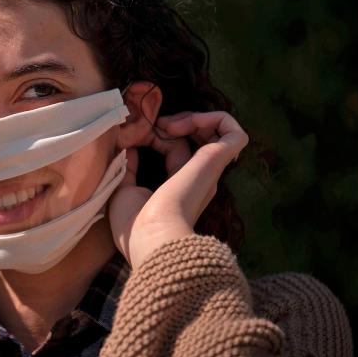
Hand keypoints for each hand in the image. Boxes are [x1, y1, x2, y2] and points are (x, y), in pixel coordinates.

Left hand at [108, 111, 247, 270]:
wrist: (152, 238)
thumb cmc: (135, 225)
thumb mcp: (124, 189)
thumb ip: (129, 167)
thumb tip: (129, 147)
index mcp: (180, 188)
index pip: (175, 150)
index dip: (158, 135)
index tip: (134, 137)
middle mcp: (199, 178)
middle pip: (199, 139)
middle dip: (178, 122)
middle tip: (157, 124)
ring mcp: (208, 170)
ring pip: (219, 133)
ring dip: (194, 118)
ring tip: (168, 123)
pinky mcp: (215, 161)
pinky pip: (234, 134)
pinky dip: (218, 119)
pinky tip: (194, 120)